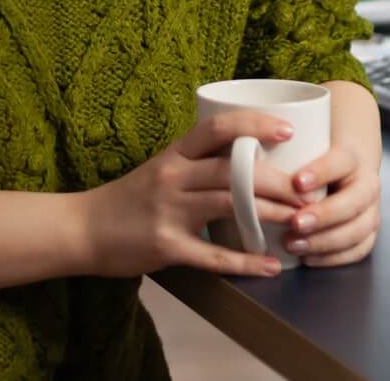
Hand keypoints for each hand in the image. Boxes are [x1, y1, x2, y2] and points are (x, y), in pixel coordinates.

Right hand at [78, 112, 305, 278]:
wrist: (83, 229)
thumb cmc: (127, 199)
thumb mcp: (160, 170)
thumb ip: (197, 164)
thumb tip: (247, 161)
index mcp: (173, 155)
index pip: (217, 128)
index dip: (255, 125)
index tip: (288, 131)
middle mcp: (173, 178)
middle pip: (233, 170)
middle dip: (276, 180)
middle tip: (307, 190)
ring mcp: (169, 212)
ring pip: (229, 205)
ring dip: (270, 213)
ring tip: (300, 220)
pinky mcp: (167, 247)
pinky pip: (213, 255)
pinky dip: (245, 261)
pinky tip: (269, 265)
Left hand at [277, 142, 380, 267]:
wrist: (348, 167)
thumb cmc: (319, 157)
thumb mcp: (308, 148)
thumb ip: (288, 153)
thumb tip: (253, 157)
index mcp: (352, 157)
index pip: (340, 162)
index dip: (321, 172)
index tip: (297, 182)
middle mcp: (367, 184)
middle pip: (353, 202)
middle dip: (325, 215)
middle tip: (295, 222)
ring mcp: (371, 210)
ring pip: (358, 230)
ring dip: (326, 241)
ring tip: (294, 244)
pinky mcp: (369, 232)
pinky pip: (358, 250)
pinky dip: (333, 257)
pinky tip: (308, 258)